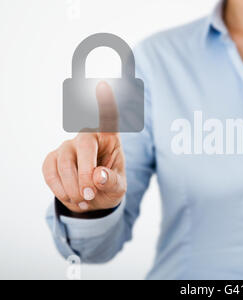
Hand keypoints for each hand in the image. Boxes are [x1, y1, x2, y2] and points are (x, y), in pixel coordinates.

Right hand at [42, 82, 126, 212]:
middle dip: (86, 174)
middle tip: (90, 195)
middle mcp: (88, 136)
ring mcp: (68, 146)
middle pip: (84, 146)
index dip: (105, 102)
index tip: (103, 84)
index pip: (108, 117)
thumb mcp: (118, 187)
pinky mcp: (52, 158)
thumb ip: (111, 181)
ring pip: (65, 163)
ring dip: (73, 187)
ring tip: (85, 199)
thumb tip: (97, 176)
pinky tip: (71, 197)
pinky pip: (50, 171)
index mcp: (110, 138)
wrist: (92, 200)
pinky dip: (60, 189)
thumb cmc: (109, 186)